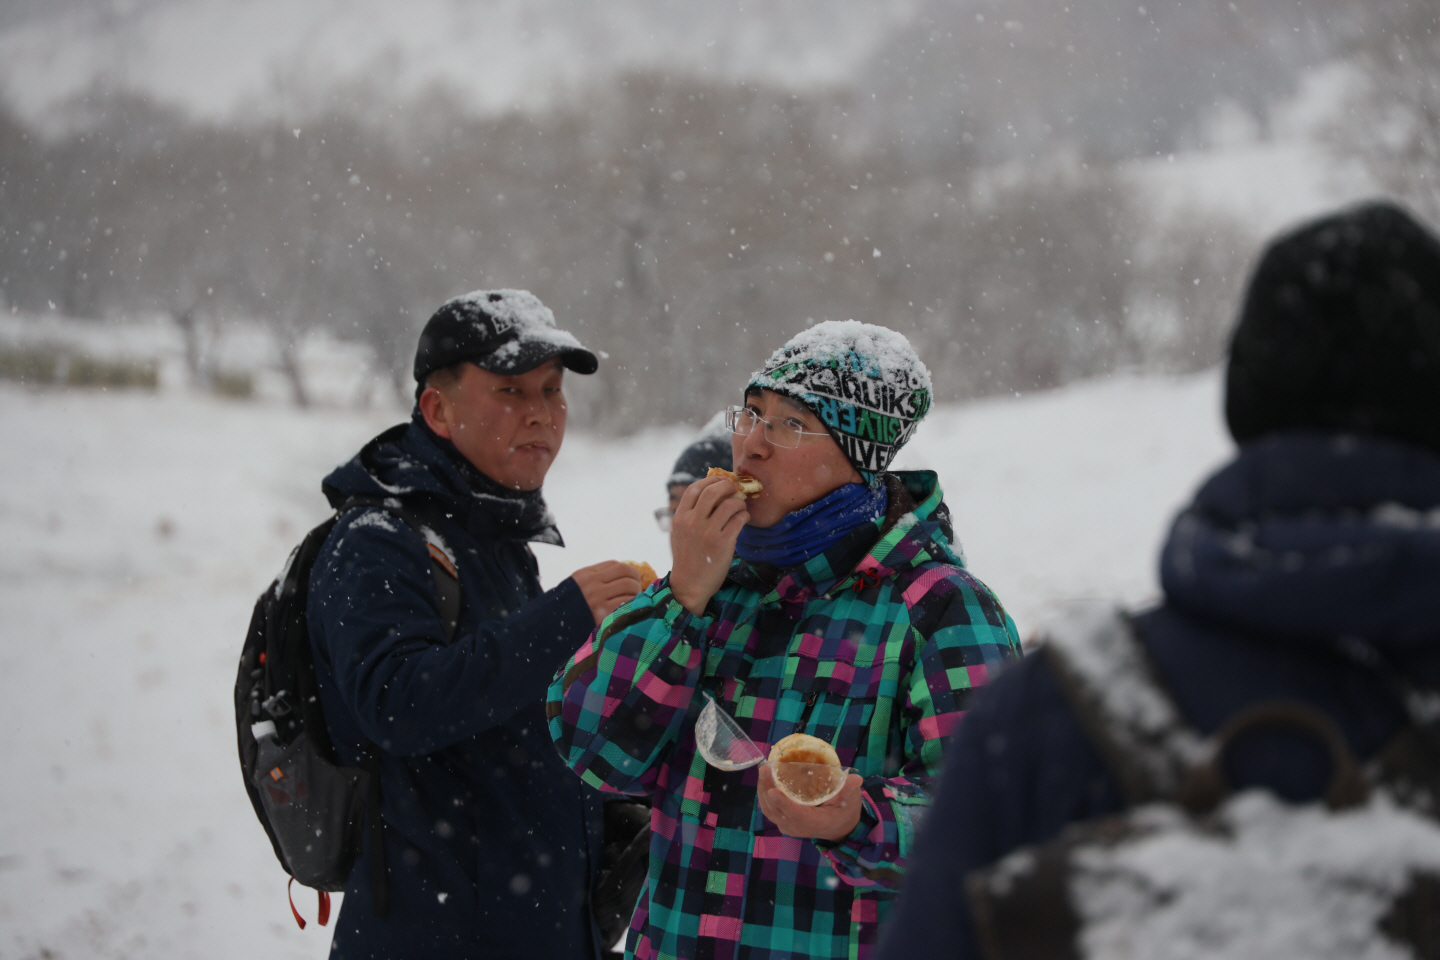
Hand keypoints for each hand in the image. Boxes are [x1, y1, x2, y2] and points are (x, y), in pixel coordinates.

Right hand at [570, 560, 641, 625]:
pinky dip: (633, 604)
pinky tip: (630, 609)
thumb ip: (597, 579)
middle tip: (636, 590)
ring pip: (630, 587)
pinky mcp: (604, 614)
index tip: (632, 578)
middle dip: (636, 580)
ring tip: (634, 600)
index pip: (615, 565)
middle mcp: (592, 584)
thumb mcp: (578, 586)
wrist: (554, 626)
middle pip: (626, 573)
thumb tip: (625, 577)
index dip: (629, 570)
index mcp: (586, 575)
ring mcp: (599, 599)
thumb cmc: (569, 608)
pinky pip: (627, 603)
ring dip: (637, 593)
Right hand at [669, 476, 749, 614]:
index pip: (694, 489)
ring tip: (740, 508)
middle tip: (735, 488)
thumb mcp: (680, 533)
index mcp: (680, 518)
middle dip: (727, 485)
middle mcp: (692, 522)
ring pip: (730, 504)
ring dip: (739, 502)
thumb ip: (689, 515)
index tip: (720, 480)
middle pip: (712, 491)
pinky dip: (744, 516)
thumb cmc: (687, 558)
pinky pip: (739, 519)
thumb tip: (710, 494)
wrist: (690, 585)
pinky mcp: (723, 543)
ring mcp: (708, 532)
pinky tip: (743, 520)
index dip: (710, 480)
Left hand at [756, 763, 864, 840]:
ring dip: (763, 790)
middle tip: (765, 769)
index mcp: (817, 823)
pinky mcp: (783, 821)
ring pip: (770, 810)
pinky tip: (763, 778)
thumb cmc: (844, 811)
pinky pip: (769, 809)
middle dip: (768, 789)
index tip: (773, 791)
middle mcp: (799, 828)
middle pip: (778, 811)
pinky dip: (763, 794)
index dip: (784, 804)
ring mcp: (789, 826)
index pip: (797, 815)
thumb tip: (856, 779)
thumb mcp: (851, 800)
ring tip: (762, 770)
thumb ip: (849, 790)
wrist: (839, 827)